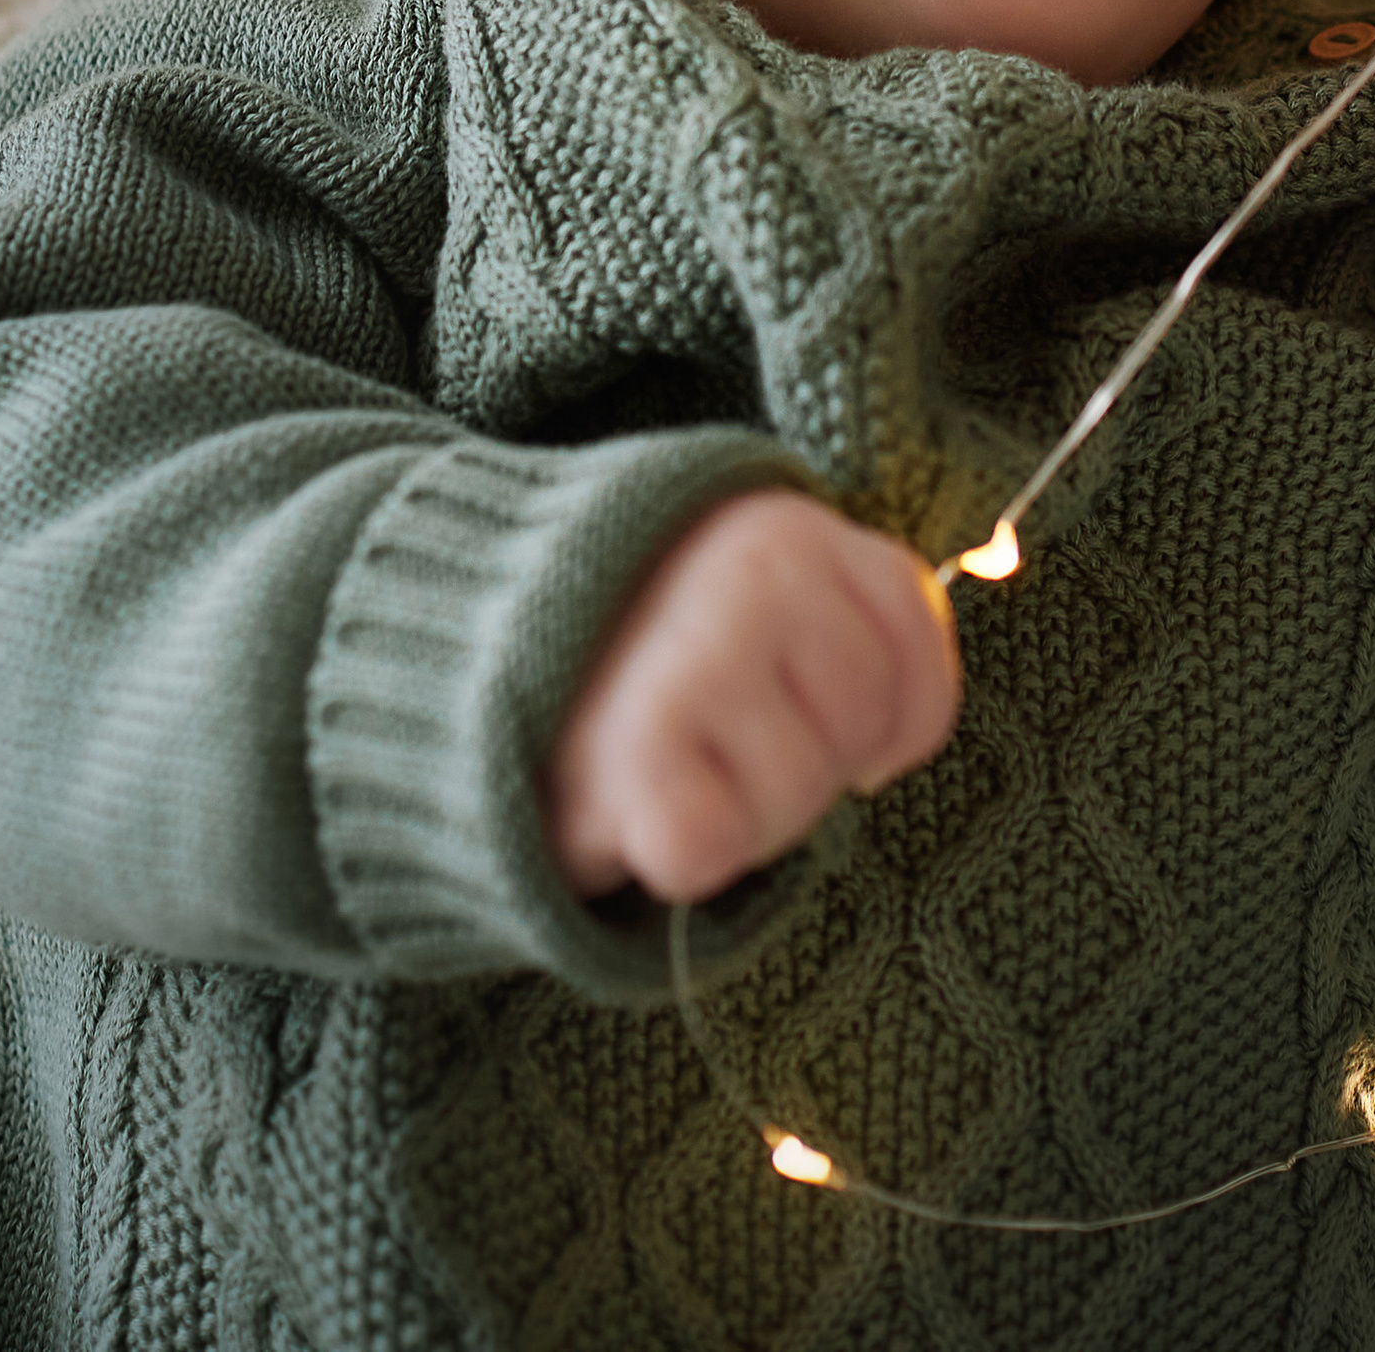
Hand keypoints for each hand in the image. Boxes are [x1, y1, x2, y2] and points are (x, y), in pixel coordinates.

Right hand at [544, 488, 960, 903]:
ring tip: (671, 755)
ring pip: (800, 797)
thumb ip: (841, 622)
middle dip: (808, 765)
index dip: (894, 710)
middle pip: (864, 727)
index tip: (825, 717)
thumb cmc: (630, 640)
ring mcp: (703, 653)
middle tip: (720, 736)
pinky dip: (675, 849)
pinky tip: (634, 793)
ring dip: (743, 812)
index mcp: (792, 524)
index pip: (919, 638)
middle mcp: (761, 572)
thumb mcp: (749, 589)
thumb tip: (900, 733)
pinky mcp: (639, 748)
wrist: (454, 642)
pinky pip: (713, 849)